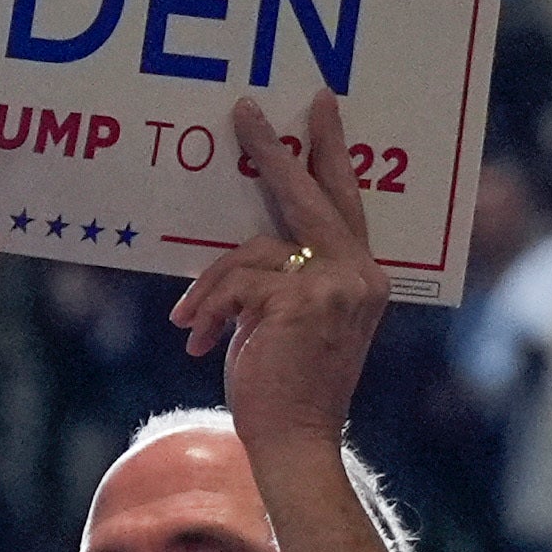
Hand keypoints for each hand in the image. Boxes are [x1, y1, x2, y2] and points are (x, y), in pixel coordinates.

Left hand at [170, 91, 390, 455]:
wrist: (295, 443)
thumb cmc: (287, 387)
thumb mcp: (293, 321)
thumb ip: (287, 278)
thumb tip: (247, 250)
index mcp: (363, 276)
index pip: (345, 201)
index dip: (331, 152)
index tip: (318, 109)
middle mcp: (358, 274)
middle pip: (309, 193)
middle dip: (273, 150)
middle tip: (243, 111)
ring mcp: (332, 286)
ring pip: (251, 249)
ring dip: (210, 286)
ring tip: (189, 321)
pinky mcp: (296, 302)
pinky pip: (235, 283)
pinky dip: (206, 308)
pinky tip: (197, 339)